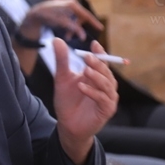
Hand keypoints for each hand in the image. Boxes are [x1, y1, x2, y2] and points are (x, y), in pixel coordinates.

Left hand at [22, 0, 103, 40]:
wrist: (36, 13)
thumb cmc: (48, 16)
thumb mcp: (62, 23)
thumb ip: (73, 29)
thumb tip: (83, 36)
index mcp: (72, 4)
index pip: (86, 14)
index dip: (94, 22)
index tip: (100, 29)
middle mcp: (72, 4)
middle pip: (82, 18)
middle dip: (78, 28)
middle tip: (75, 38)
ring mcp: (69, 7)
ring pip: (76, 20)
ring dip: (73, 29)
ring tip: (67, 37)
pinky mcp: (66, 10)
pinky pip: (72, 19)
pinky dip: (70, 26)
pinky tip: (66, 33)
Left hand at [52, 39, 117, 164]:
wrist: (67, 124)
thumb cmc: (67, 101)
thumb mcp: (62, 78)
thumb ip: (62, 60)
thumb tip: (56, 39)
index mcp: (97, 76)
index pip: (102, 61)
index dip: (100, 53)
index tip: (94, 44)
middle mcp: (105, 86)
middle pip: (106, 71)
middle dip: (98, 63)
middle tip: (87, 57)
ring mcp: (108, 98)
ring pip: (107, 84)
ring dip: (96, 77)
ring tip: (85, 70)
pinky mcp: (107, 110)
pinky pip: (103, 99)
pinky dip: (93, 92)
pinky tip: (81, 87)